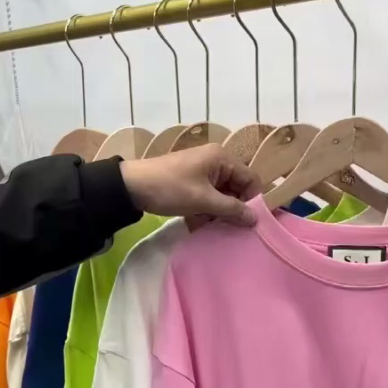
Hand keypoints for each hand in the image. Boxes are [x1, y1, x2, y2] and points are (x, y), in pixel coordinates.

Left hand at [120, 145, 260, 225]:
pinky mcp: (192, 182)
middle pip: (237, 188)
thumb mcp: (204, 200)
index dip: (252, 201)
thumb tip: (255, 219)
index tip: (248, 222)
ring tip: (209, 226)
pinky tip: (196, 222)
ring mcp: (203, 172)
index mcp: (222, 158)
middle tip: (229, 229)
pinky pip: (208, 198)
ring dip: (218, 213)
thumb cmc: (171, 189)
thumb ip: (232, 209)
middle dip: (233, 209)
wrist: (132, 187)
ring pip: (222, 196)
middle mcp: (215, 161)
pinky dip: (205, 211)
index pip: (250, 179)